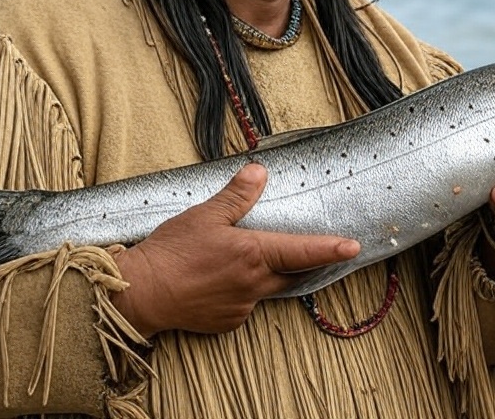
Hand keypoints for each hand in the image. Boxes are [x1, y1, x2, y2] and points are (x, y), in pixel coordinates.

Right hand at [111, 162, 359, 337]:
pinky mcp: (226, 322)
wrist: (141, 294)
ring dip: (263, 274)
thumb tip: (259, 172)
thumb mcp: (204, 215)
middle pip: (290, 273)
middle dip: (301, 262)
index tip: (353, 246)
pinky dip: (240, 290)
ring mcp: (241, 307)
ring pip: (266, 288)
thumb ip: (236, 196)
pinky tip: (217, 280)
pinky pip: (244, 304)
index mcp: (252, 254)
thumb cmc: (171, 252)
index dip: (330, 248)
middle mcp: (253, 284)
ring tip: (238, 260)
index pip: (302, 251)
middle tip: (309, 250)